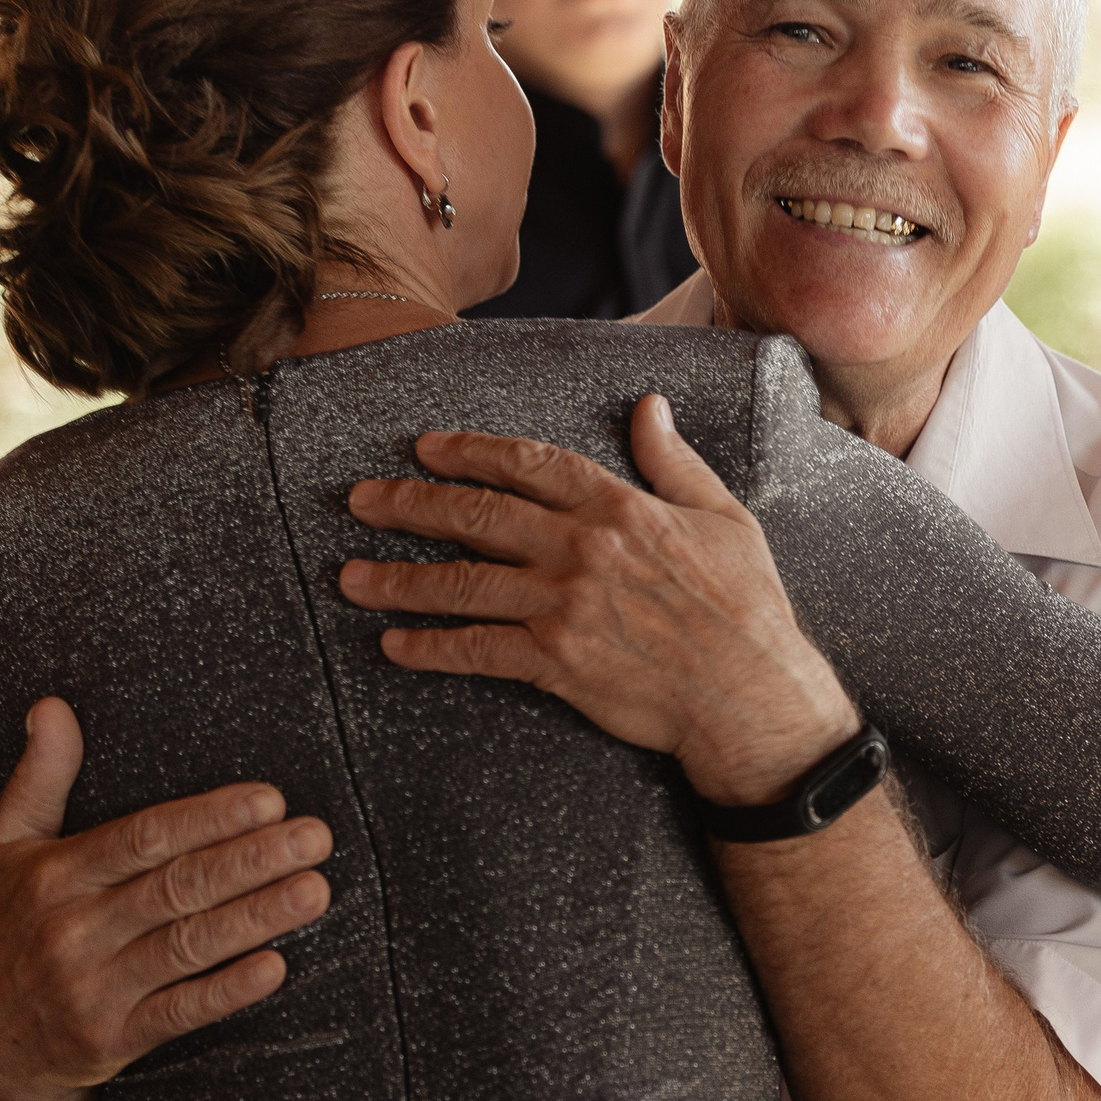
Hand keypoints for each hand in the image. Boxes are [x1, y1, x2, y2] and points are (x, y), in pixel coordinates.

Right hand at [0, 699, 331, 1100]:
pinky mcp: (110, 1040)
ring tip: (314, 890)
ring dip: (255, 918)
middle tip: (315, 837)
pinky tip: (274, 967)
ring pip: (185, 945)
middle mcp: (73, 930)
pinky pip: (177, 1013)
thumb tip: (51, 706)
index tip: (269, 800)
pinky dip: (225, 991)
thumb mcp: (4, 850)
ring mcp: (92, 989)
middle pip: (175, 887)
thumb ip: (38, 777)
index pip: (142, 839)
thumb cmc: (4, 929)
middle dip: (251, 860)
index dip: (207, 819)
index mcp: (56, 876)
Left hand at [339, 393, 859, 805]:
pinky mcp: (555, 663)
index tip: (426, 448)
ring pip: (461, 582)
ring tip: (352, 576)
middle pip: (477, 516)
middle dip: (410, 504)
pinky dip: (429, 646)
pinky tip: (395, 643)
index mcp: (620, 508)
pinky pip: (475, 649)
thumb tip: (649, 408)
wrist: (749, 692)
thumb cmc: (746, 606)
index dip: (471, 452)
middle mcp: (582, 549)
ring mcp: (563, 606)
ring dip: (398, 578)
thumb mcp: (724, 516)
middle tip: (362, 500)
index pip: (529, 465)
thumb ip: (674, 461)